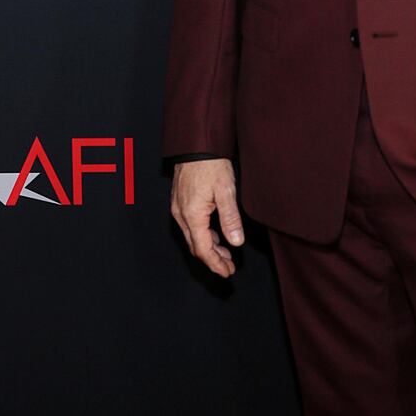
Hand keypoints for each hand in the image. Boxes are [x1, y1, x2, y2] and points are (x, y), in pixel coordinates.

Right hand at [170, 157, 243, 277]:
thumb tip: (236, 242)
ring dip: (209, 247)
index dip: (216, 263)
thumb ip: (230, 218)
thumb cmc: (210, 164)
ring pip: (192, 237)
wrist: (196, 144)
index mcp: (192, 215)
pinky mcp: (180, 201)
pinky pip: (190, 226)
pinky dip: (203, 235)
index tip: (227, 272)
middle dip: (213, 259)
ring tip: (226, 254)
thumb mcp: (226, 190)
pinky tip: (215, 235)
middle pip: (196, 246)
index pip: (203, 249)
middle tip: (228, 267)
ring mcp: (179, 208)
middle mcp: (181, 214)